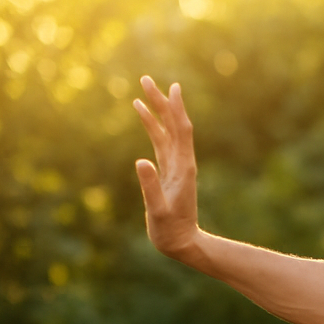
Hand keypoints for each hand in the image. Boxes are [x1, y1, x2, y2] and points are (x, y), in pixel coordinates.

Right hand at [133, 77, 201, 258]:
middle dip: (161, 102)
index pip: (181, 132)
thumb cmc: (171, 231)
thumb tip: (141, 160)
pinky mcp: (168, 171)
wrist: (181, 244)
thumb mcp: (159, 211)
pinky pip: (160, 143)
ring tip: (142, 91)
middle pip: (173, 126)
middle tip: (146, 79)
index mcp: (183, 169)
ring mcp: (175, 166)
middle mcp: (182, 163)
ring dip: (155, 111)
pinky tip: (144, 115)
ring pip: (166, 132)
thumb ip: (150, 187)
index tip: (173, 87)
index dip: (176, 109)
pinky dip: (152, 127)